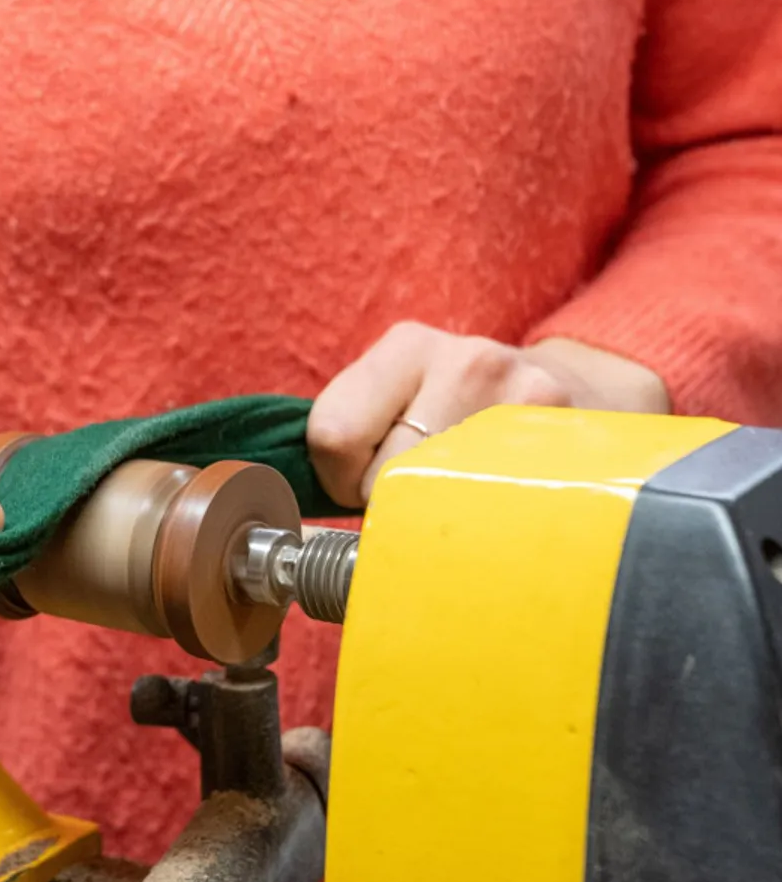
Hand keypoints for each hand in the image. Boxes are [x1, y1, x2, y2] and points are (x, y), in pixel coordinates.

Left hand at [308, 323, 669, 505]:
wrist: (585, 391)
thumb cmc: (467, 415)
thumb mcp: (405, 402)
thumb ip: (351, 444)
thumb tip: (297, 535)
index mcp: (406, 346)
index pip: (332, 433)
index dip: (340, 479)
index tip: (364, 484)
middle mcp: (466, 359)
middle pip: (387, 473)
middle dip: (393, 501)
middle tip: (425, 491)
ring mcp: (526, 394)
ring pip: (443, 496)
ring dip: (445, 513)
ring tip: (468, 490)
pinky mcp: (570, 437)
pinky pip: (498, 509)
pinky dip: (489, 520)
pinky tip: (503, 498)